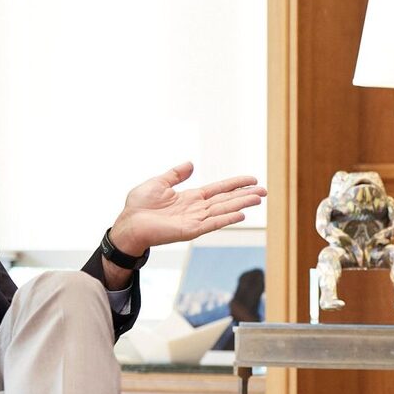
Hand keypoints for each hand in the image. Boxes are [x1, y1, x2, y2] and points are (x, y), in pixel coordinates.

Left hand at [108, 163, 266, 256]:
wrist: (128, 224)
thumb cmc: (139, 206)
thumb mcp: (158, 183)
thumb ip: (175, 174)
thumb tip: (190, 163)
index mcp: (190, 198)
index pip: (219, 189)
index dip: (235, 184)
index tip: (251, 180)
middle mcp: (197, 209)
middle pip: (226, 200)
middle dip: (245, 195)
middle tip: (264, 191)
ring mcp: (195, 220)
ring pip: (223, 210)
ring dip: (241, 204)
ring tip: (259, 199)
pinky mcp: (190, 230)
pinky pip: (212, 223)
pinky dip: (227, 219)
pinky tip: (241, 214)